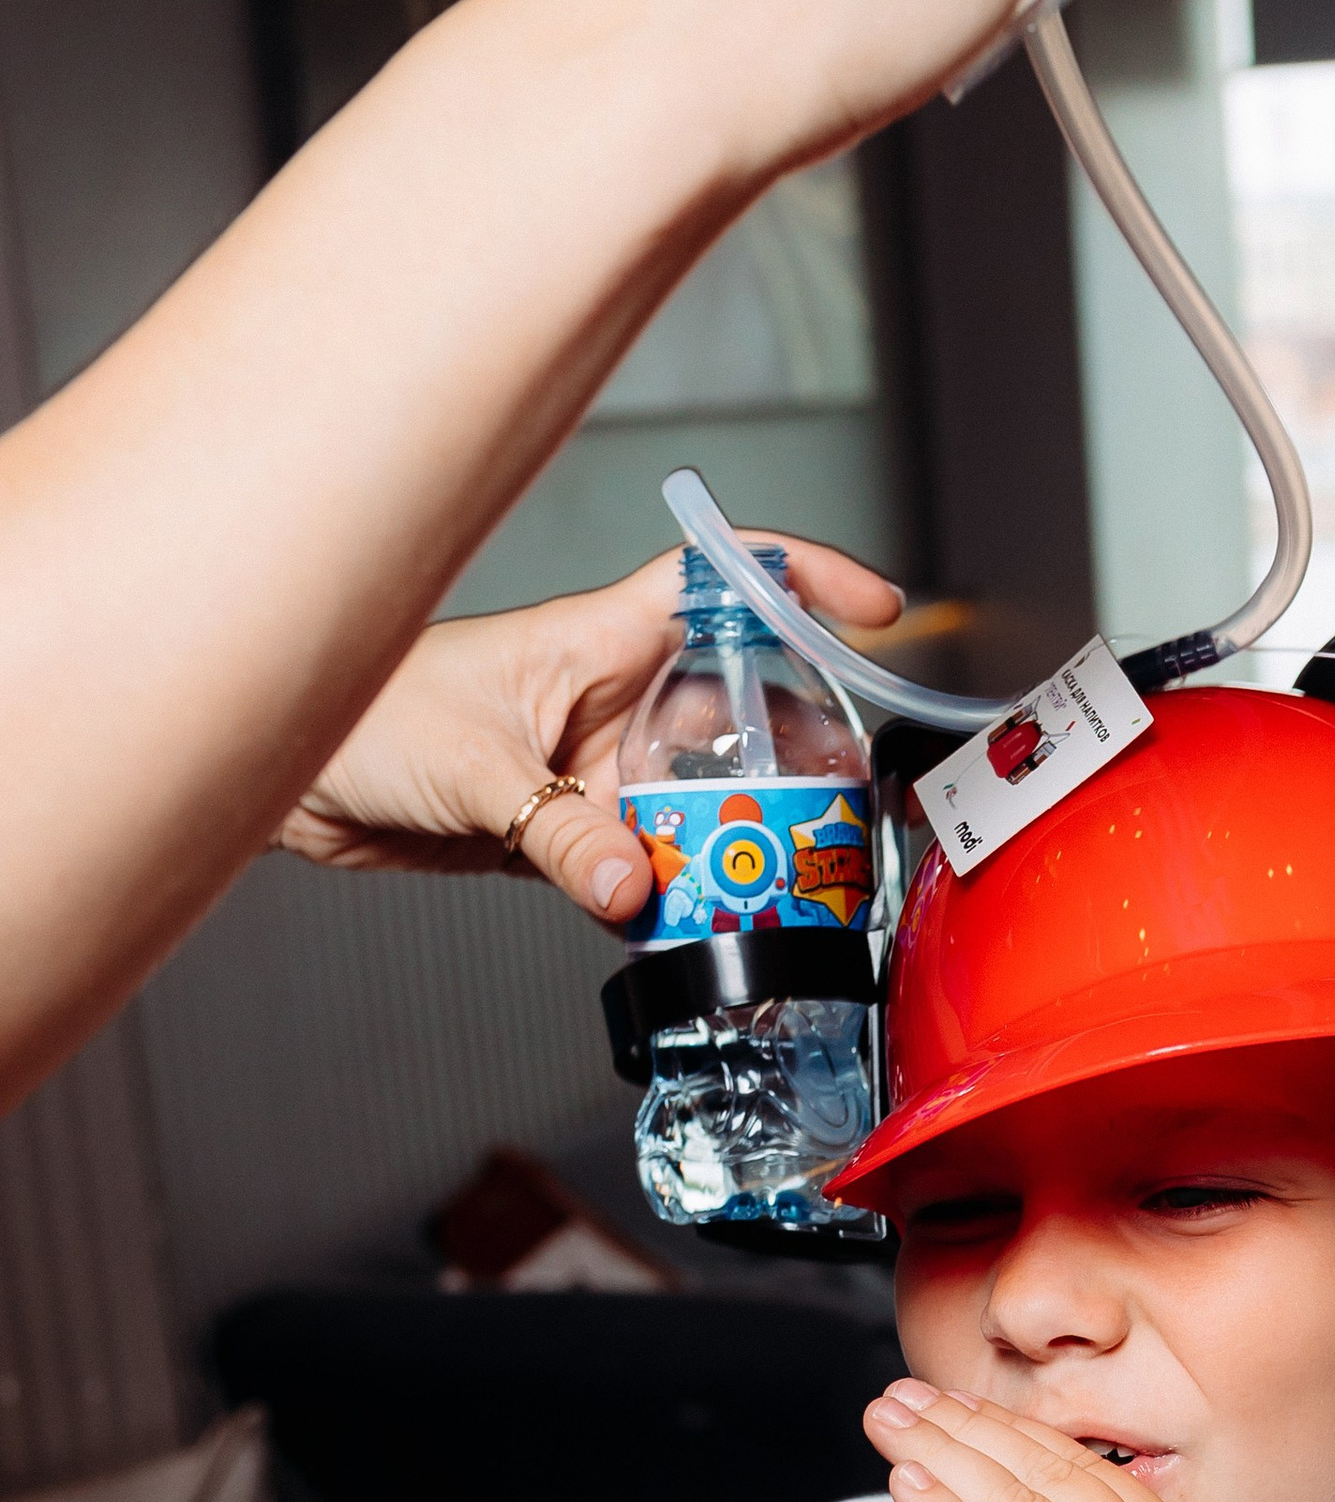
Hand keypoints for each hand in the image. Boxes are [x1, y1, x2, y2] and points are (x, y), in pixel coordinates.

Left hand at [278, 538, 903, 923]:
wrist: (292, 776)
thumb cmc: (359, 717)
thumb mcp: (470, 771)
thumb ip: (560, 835)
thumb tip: (640, 888)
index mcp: (600, 641)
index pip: (722, 583)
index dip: (802, 579)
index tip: (874, 610)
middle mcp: (612, 700)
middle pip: (741, 711)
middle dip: (796, 757)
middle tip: (835, 809)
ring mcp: (596, 768)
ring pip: (703, 799)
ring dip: (736, 842)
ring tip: (772, 882)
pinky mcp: (570, 831)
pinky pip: (650, 862)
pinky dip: (675, 895)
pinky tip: (692, 922)